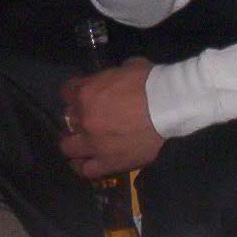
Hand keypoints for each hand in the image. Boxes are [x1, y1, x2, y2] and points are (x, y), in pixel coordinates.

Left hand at [58, 58, 162, 179]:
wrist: (169, 107)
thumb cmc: (151, 83)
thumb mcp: (128, 66)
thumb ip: (113, 75)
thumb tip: (116, 78)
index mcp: (86, 92)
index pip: (66, 92)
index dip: (74, 93)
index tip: (82, 95)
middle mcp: (83, 119)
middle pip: (68, 120)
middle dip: (77, 118)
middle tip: (89, 119)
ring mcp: (94, 143)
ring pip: (68, 147)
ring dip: (74, 144)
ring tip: (82, 145)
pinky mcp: (108, 162)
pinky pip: (86, 170)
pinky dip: (83, 167)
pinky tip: (86, 163)